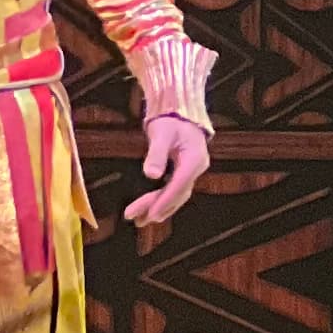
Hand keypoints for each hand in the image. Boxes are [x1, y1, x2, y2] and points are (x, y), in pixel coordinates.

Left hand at [125, 113, 210, 227]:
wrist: (180, 112)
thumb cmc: (170, 120)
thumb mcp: (161, 134)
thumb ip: (156, 155)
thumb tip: (150, 175)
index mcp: (194, 160)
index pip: (178, 186)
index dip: (164, 201)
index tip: (150, 214)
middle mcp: (196, 169)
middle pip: (176, 194)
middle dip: (156, 207)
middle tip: (136, 219)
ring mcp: (192, 172)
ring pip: (176, 195)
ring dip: (159, 208)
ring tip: (141, 221)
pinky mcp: (185, 172)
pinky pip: (175, 190)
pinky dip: (163, 201)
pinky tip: (151, 209)